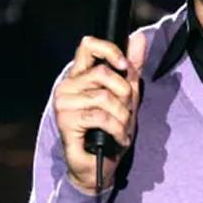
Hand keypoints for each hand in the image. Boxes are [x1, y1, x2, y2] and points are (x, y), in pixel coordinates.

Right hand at [54, 34, 146, 194]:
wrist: (99, 165)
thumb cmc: (110, 129)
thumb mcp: (127, 95)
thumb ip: (131, 67)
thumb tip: (138, 37)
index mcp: (79, 75)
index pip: (88, 45)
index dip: (109, 50)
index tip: (125, 66)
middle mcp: (67, 86)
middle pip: (103, 73)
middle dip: (124, 94)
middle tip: (127, 111)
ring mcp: (64, 103)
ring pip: (104, 96)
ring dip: (122, 116)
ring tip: (122, 127)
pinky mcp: (66, 121)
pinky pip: (100, 116)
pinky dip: (117, 129)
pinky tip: (118, 138)